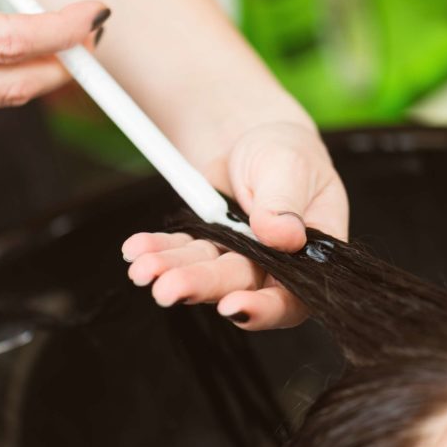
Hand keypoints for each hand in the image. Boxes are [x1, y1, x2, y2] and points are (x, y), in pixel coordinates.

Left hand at [122, 123, 348, 329]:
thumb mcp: (291, 167)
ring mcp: (237, 257)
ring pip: (204, 270)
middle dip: (202, 285)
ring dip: (172, 270)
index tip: (231, 306)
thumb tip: (284, 238)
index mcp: (310, 255)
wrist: (253, 138)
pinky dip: (158, 249)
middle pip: (238, 283)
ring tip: (142, 269)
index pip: (293, 296)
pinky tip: (136, 250)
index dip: (265, 307)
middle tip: (167, 289)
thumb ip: (285, 202)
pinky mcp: (207, 244)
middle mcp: (274, 265)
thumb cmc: (287, 153)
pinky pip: (181, 250)